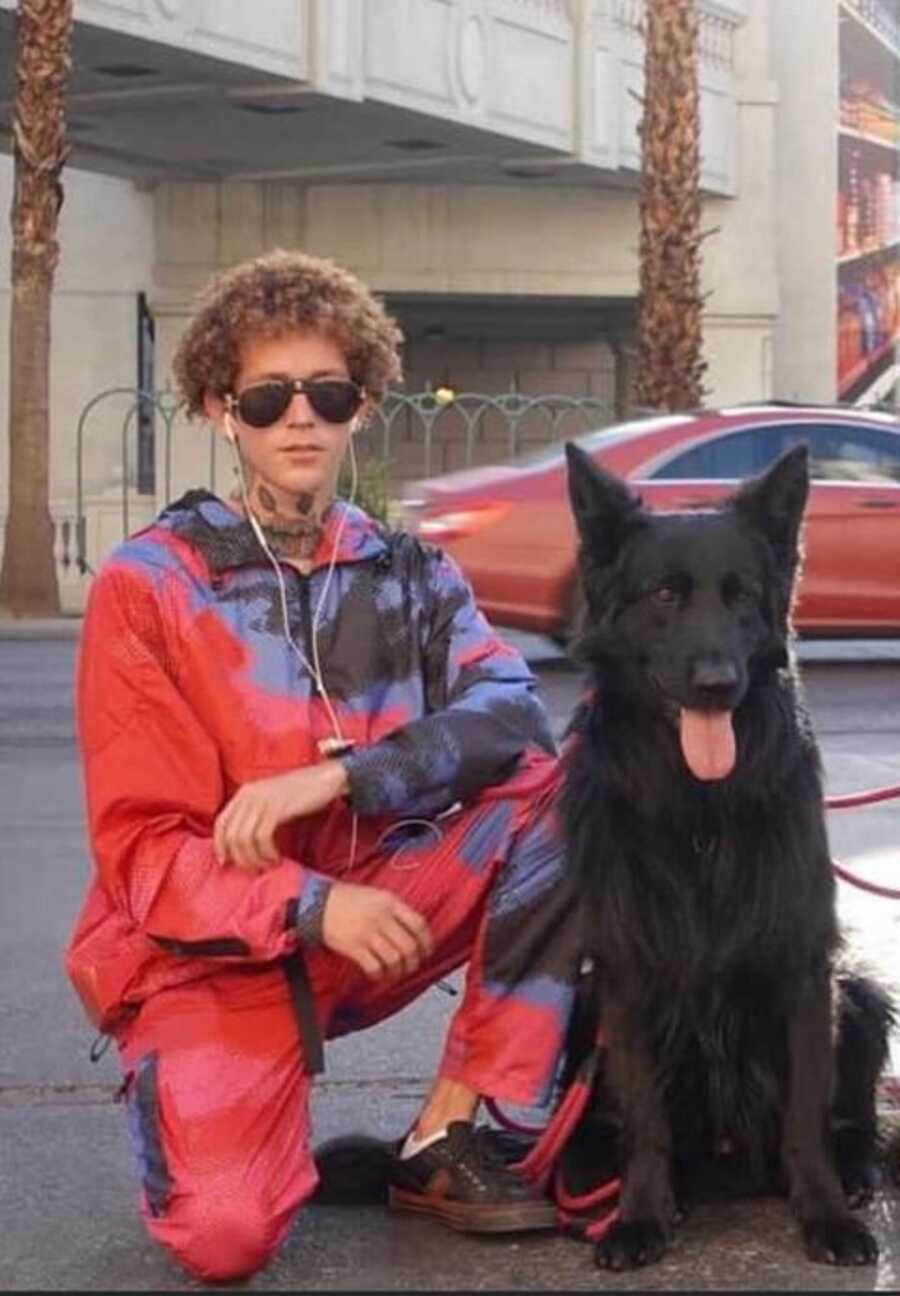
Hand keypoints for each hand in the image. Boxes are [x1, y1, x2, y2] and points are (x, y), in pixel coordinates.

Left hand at [214, 760, 348, 871]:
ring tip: (267, 864)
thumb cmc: (299, 793)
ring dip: (254, 858)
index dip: (219, 845)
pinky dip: (266, 852)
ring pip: (244, 839)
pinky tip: (276, 858)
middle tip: (254, 868)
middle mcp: (248, 795)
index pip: (221, 823)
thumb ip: (254, 814)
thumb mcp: (270, 800)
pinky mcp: (276, 808)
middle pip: (230, 834)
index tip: (226, 863)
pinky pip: (262, 837)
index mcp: (244, 793)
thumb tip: (241, 844)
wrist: (324, 778)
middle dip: (239, 858)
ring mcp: (262, 801)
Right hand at [321, 881, 432, 979]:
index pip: (419, 924)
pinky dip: (380, 975)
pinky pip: (374, 967)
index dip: (427, 941)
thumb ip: (396, 909)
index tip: (427, 950)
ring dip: (398, 971)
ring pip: (394, 959)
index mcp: (390, 902)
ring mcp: (367, 933)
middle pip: (409, 946)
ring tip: (396, 973)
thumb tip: (415, 930)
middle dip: (414, 961)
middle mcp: (381, 917)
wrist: (318, 904)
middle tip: (412, 966)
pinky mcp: (354, 947)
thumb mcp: (376, 895)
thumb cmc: (348, 899)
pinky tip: (378, 974)